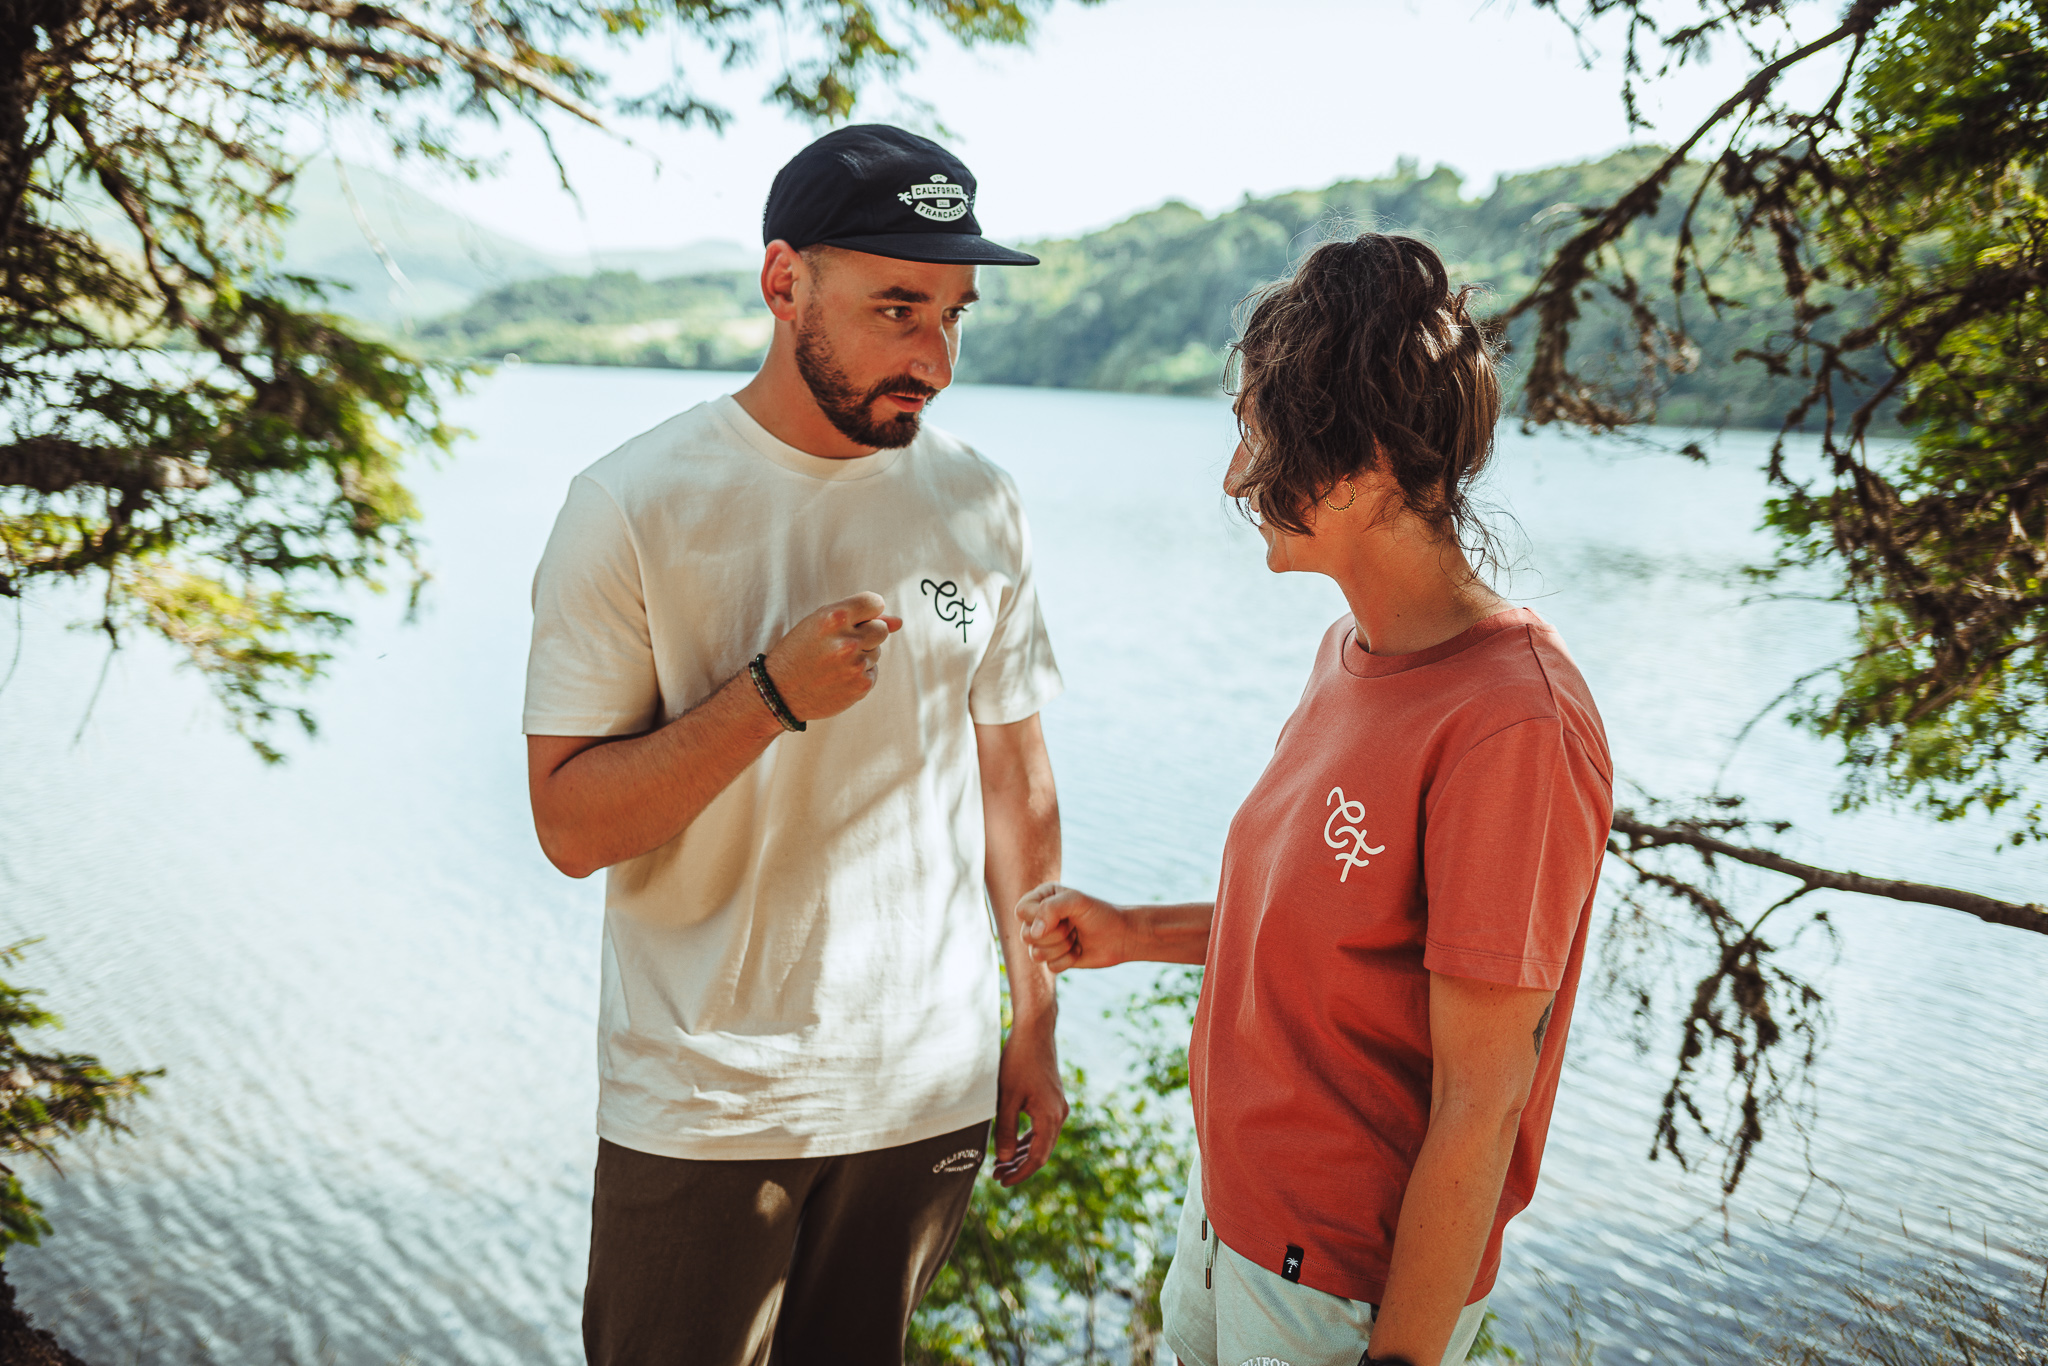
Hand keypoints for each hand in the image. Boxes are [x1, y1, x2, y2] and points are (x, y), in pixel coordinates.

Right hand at [763, 593, 902, 721]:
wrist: (779, 691)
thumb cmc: (799, 651)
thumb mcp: (819, 623)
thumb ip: (859, 617)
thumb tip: (899, 622)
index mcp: (834, 618)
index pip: (875, 602)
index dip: (867, 611)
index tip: (856, 619)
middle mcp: (847, 641)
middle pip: (881, 629)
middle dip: (866, 634)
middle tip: (840, 644)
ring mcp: (855, 666)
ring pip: (876, 651)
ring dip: (861, 655)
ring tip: (833, 662)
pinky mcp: (861, 686)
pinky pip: (873, 671)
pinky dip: (859, 673)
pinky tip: (837, 677)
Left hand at [992, 1014, 1066, 1185]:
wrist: (1034, 1033)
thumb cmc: (1017, 1062)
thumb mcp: (1006, 1098)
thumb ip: (1005, 1131)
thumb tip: (1004, 1159)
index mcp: (1049, 1117)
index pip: (1037, 1158)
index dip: (1020, 1173)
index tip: (1002, 1181)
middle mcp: (1059, 1114)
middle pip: (1042, 1152)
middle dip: (1020, 1166)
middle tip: (997, 1175)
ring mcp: (1058, 1107)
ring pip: (1042, 1141)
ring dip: (1023, 1154)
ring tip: (1001, 1163)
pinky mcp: (1053, 1100)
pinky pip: (1043, 1128)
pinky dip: (1028, 1139)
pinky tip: (1013, 1145)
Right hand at [1016, 883, 1128, 971]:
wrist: (1121, 935)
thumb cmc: (1099, 914)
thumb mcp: (1076, 901)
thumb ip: (1050, 909)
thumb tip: (1034, 934)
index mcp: (1040, 899)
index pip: (1021, 911)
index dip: (1039, 918)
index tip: (1064, 916)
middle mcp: (1039, 919)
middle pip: (1026, 935)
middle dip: (1055, 934)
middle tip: (1073, 926)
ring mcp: (1045, 940)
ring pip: (1035, 954)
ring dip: (1062, 947)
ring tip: (1076, 937)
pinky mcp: (1054, 959)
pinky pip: (1050, 967)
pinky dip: (1068, 960)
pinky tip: (1079, 950)